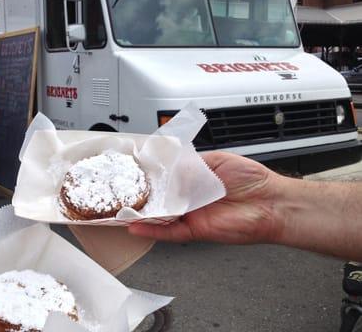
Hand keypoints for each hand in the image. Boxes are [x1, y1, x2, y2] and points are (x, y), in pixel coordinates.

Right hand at [129, 151, 282, 244]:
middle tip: (120, 190)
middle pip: (159, 198)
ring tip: (121, 208)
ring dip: (141, 213)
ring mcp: (191, 215)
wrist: (272, 203)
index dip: (150, 175)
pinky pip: (169, 232)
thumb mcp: (216, 160)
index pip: (166, 178)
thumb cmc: (251, 180)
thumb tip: (168, 165)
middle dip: (141, 195)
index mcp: (194, 179)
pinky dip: (152, 230)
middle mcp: (190, 198)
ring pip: (160, 216)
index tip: (133, 171)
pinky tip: (135, 226)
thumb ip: (191, 163)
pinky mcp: (195, 230)